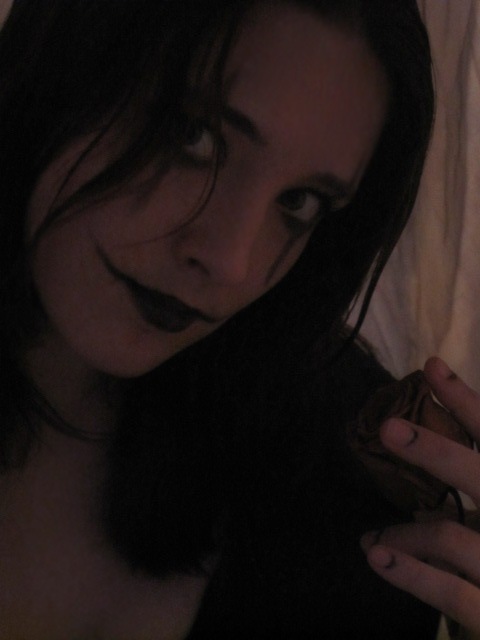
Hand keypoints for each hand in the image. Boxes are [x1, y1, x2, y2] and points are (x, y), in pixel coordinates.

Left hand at [361, 357, 479, 632]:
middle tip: (388, 429)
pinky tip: (378, 557)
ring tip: (371, 539)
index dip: (465, 400)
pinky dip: (412, 574)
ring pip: (450, 535)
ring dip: (404, 533)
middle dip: (434, 450)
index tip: (431, 368)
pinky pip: (452, 592)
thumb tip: (467, 443)